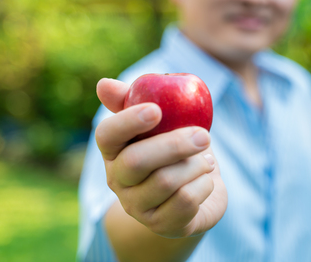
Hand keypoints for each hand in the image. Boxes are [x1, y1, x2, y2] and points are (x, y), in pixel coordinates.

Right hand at [95, 78, 227, 237]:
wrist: (196, 190)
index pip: (106, 136)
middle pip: (137, 162)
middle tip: (204, 135)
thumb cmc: (175, 151)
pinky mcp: (161, 225)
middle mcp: (117, 181)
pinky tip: (205, 180)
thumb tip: (103, 84)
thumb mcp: (160, 124)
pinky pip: (186, 202)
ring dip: (196, 166)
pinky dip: (204, 185)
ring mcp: (137, 206)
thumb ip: (134, 100)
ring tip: (206, 160)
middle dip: (175, 145)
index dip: (128, 121)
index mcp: (113, 152)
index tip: (157, 109)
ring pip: (166, 182)